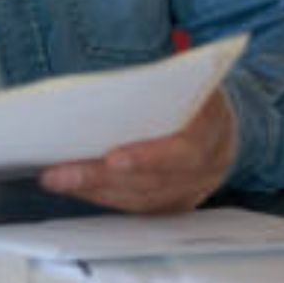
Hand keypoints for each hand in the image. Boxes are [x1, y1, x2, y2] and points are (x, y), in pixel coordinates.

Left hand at [38, 89, 238, 212]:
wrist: (228, 122)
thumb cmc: (195, 91)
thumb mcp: (187, 75)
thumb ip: (160, 78)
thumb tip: (107, 79)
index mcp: (214, 126)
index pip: (185, 150)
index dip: (149, 157)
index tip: (111, 158)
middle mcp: (210, 164)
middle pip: (154, 181)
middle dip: (101, 178)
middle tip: (58, 173)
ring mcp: (195, 188)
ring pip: (143, 199)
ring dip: (94, 191)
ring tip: (55, 178)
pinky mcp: (177, 203)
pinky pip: (138, 207)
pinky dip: (103, 197)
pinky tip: (74, 186)